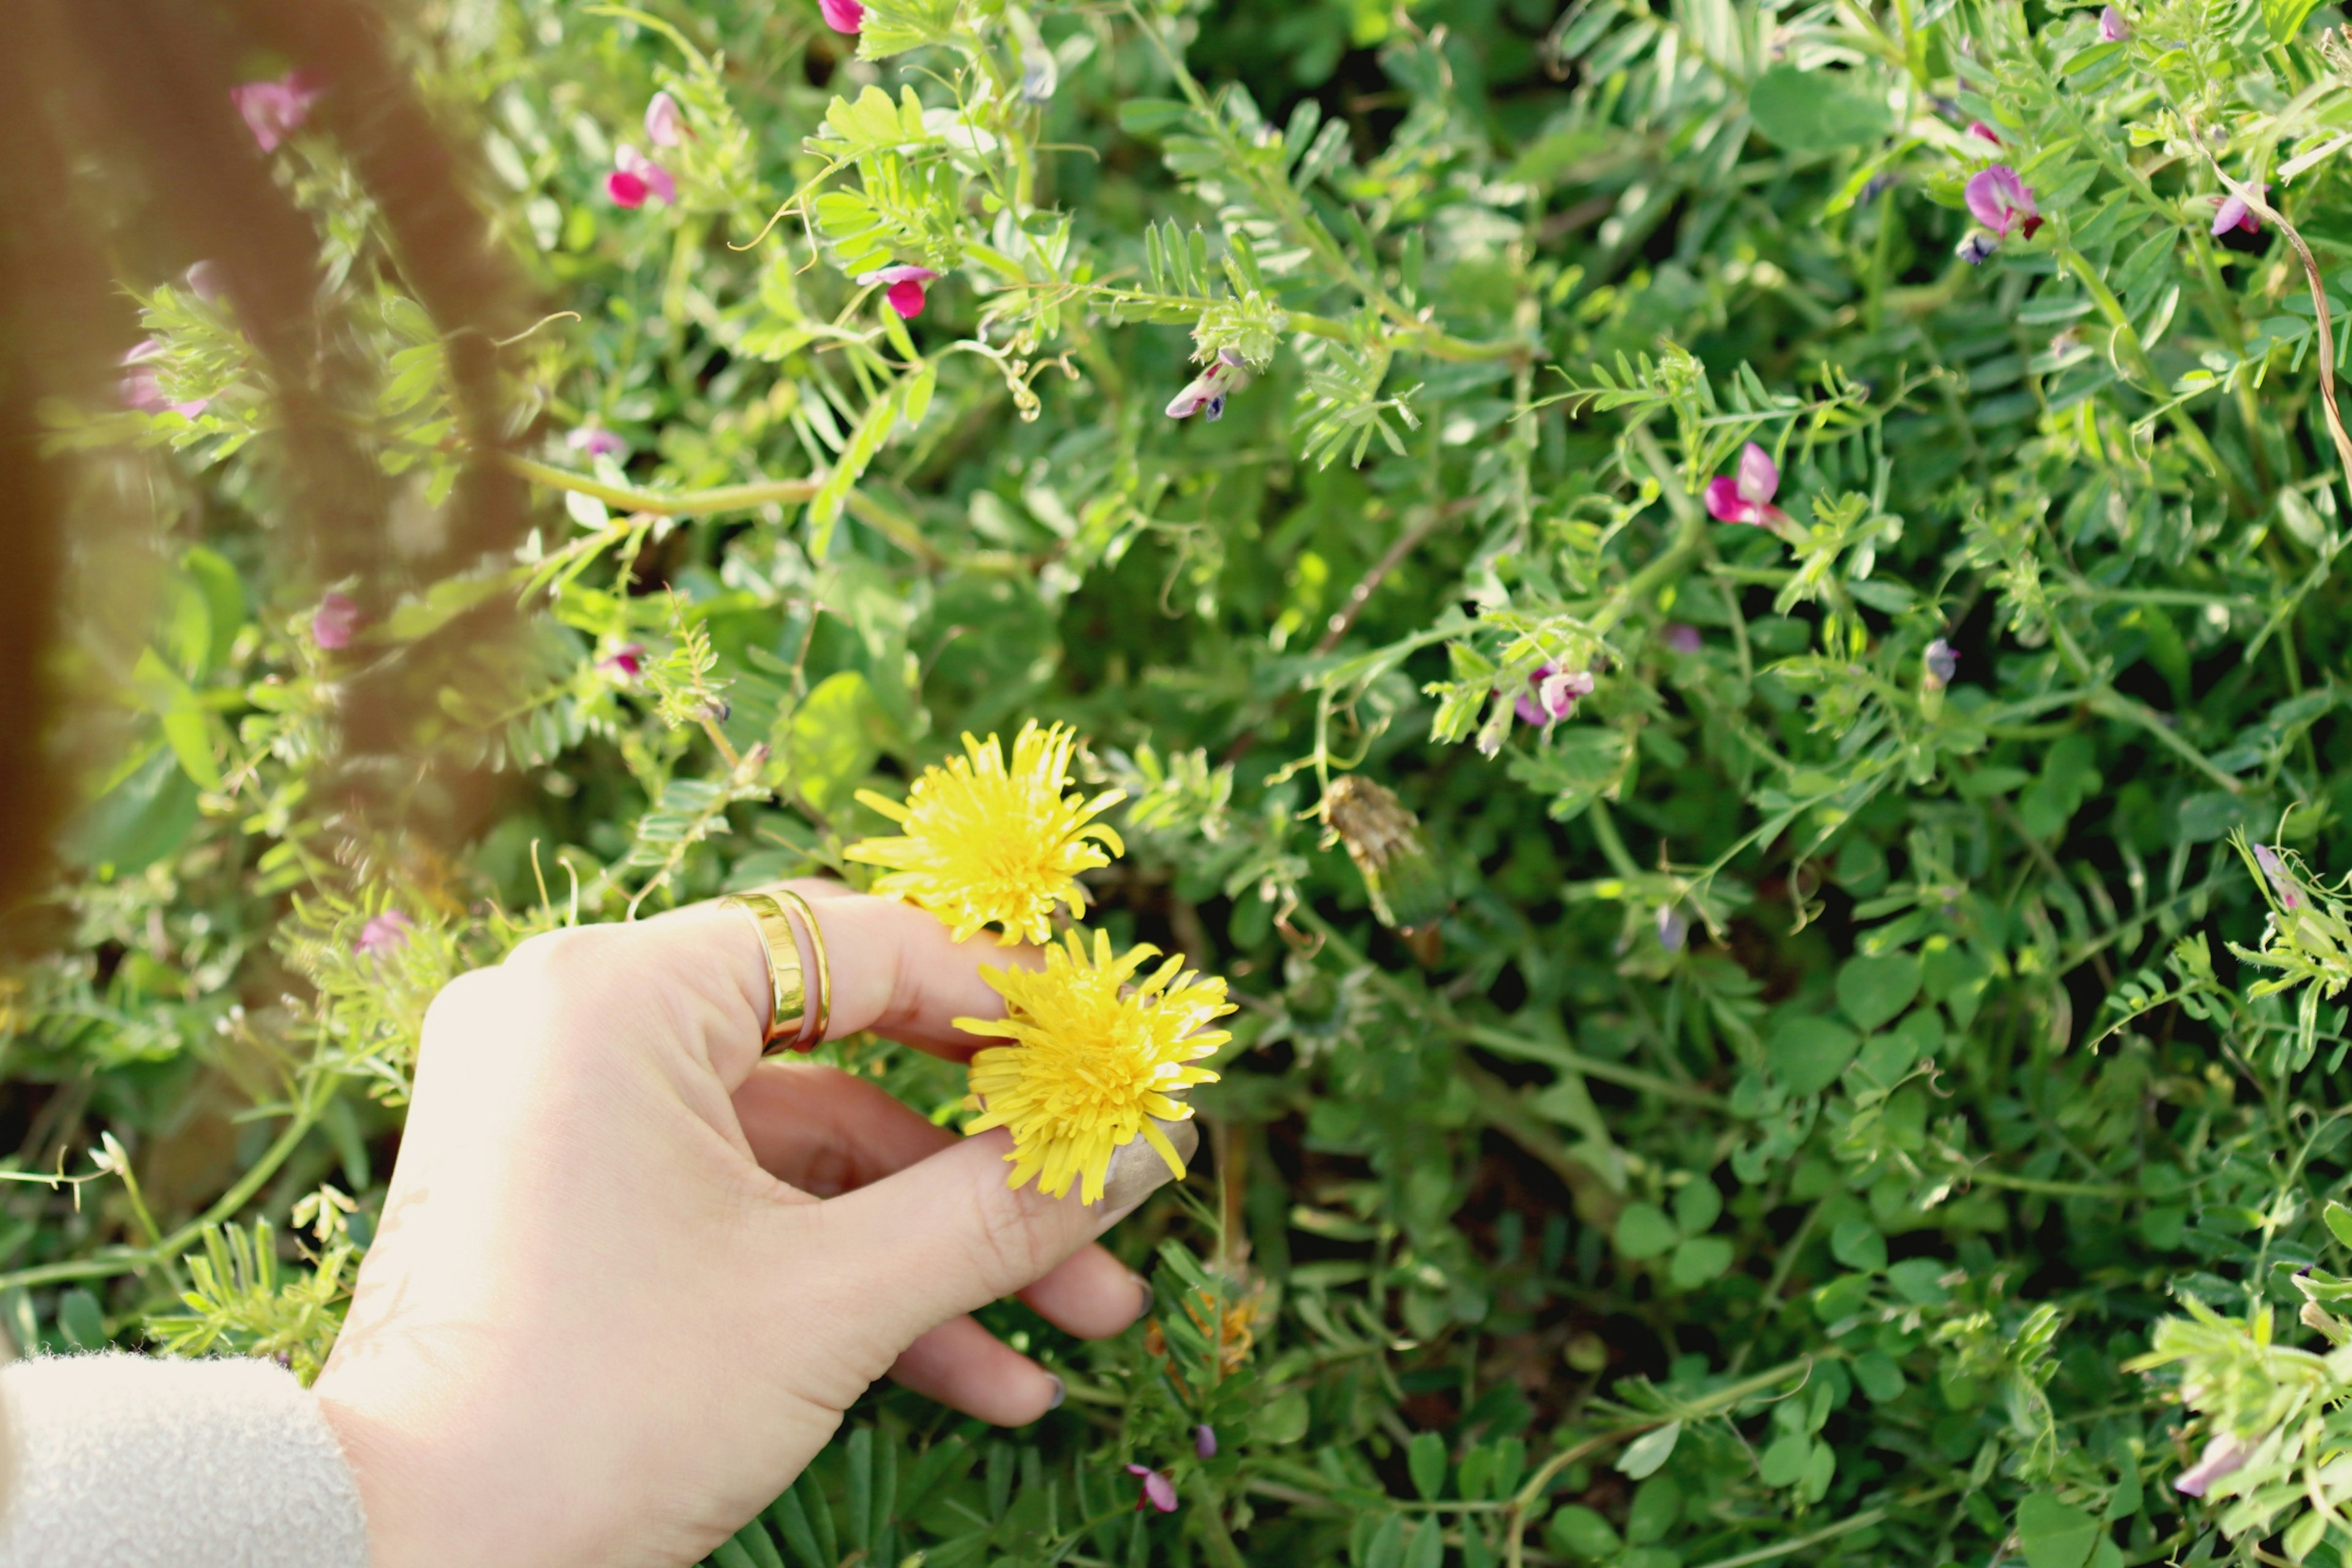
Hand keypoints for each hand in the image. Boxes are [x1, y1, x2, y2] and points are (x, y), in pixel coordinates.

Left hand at [312, 886, 1181, 1567]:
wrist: (398, 1566)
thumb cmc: (602, 1410)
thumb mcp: (833, 1303)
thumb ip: (1002, 1209)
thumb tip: (1147, 1148)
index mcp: (615, 994)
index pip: (857, 945)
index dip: (1002, 1007)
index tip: (1106, 1061)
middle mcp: (577, 1023)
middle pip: (842, 1058)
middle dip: (987, 1165)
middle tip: (1107, 1207)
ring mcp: (567, 1116)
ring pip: (803, 1153)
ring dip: (937, 1249)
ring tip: (1081, 1333)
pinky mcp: (570, 1200)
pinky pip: (739, 1208)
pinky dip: (843, 1278)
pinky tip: (979, 1378)